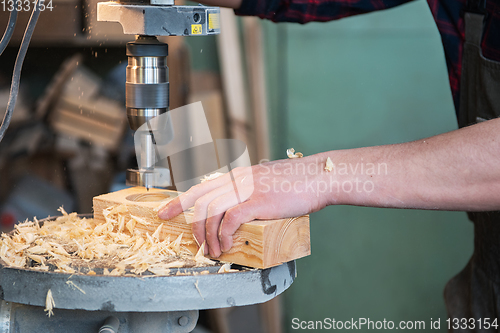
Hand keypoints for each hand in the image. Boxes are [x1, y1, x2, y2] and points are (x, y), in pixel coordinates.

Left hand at [158, 157, 328, 256]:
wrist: (319, 177)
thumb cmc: (297, 183)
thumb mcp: (267, 182)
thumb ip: (251, 192)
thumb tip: (241, 210)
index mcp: (239, 176)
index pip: (201, 187)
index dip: (179, 201)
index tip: (164, 212)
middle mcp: (239, 180)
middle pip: (201, 200)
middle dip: (191, 225)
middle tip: (195, 244)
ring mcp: (249, 189)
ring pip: (213, 210)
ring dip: (208, 235)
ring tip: (214, 251)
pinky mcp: (260, 201)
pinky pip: (232, 218)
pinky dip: (224, 234)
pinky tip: (226, 244)